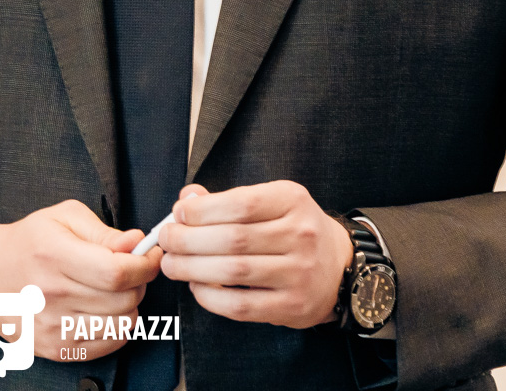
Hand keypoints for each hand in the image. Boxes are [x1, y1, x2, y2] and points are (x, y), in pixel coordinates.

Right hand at [0, 199, 161, 359]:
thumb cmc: (27, 244)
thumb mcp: (63, 218)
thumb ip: (103, 231)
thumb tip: (135, 243)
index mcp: (54, 255)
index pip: (117, 271)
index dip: (144, 264)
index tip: (149, 255)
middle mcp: (53, 294)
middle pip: (124, 299)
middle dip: (139, 281)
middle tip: (130, 269)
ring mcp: (54, 326)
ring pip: (123, 324)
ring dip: (129, 305)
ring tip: (114, 289)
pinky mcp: (58, 348)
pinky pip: (109, 343)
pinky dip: (117, 326)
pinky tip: (104, 309)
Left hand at [158, 180, 352, 328]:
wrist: (339, 267)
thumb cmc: (293, 229)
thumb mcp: (270, 201)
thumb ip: (227, 199)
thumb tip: (186, 200)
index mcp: (292, 200)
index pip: (241, 204)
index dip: (201, 211)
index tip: (178, 214)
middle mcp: (300, 235)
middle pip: (232, 238)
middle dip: (188, 240)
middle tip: (166, 241)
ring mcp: (299, 273)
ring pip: (234, 272)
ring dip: (192, 269)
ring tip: (172, 265)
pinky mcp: (292, 306)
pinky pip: (242, 305)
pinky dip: (211, 298)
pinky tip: (197, 287)